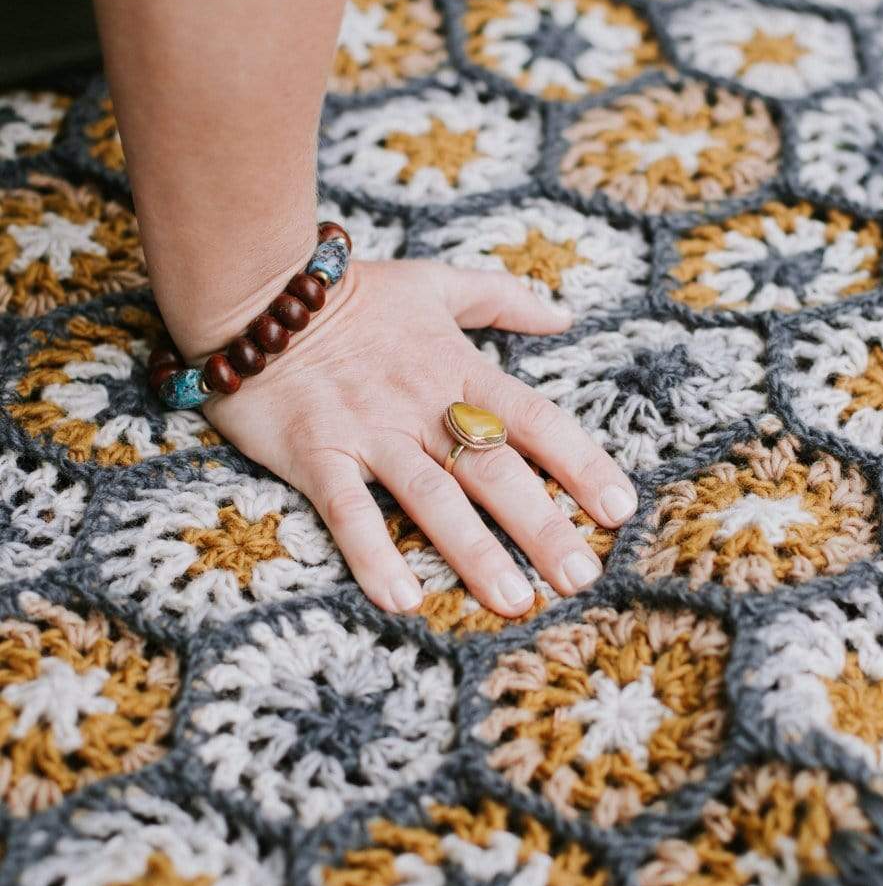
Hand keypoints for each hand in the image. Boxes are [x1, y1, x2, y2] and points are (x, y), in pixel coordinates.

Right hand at [195, 258, 637, 615]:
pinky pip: (347, 510)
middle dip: (542, 524)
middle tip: (581, 577)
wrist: (259, 287)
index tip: (621, 509)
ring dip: (474, 551)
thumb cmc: (354, 294)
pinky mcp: (315, 453)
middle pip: (494, 469)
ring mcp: (369, 431)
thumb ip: (502, 299)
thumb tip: (565, 314)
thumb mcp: (435, 284)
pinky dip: (372, 553)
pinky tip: (402, 599)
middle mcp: (422, 405)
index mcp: (458, 368)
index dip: (581, 463)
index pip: (535, 420)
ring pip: (431, 497)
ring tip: (513, 601)